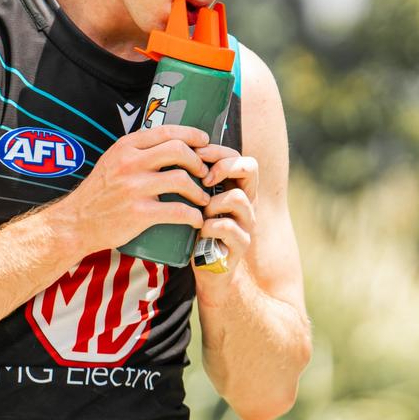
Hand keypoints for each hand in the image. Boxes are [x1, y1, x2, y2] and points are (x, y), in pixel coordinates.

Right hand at [48, 125, 210, 254]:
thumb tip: (167, 143)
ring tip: (202, 198)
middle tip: (204, 173)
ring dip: (199, 191)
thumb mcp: (112, 161)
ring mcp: (134, 188)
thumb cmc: (98, 193)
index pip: (166, 131)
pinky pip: (178, 211)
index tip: (204, 141)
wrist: (76, 222)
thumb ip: (136, 151)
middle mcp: (130, 163)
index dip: (191, 134)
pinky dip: (193, 215)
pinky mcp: (139, 213)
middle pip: (179, 150)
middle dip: (198, 161)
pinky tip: (195, 219)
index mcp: (125, 147)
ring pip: (182, 179)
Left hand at [192, 145, 257, 298]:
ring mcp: (247, 222)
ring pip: (237, 197)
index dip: (218, 150)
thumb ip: (191, 181)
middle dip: (223, 167)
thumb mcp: (194, 201)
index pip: (237, 155)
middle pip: (249, 167)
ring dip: (212, 202)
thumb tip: (169, 152)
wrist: (207, 268)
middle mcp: (247, 200)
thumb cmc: (196, 230)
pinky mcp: (241, 243)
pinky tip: (199, 231)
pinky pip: (228, 227)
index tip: (196, 154)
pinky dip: (209, 227)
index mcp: (235, 186)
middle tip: (202, 179)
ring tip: (198, 212)